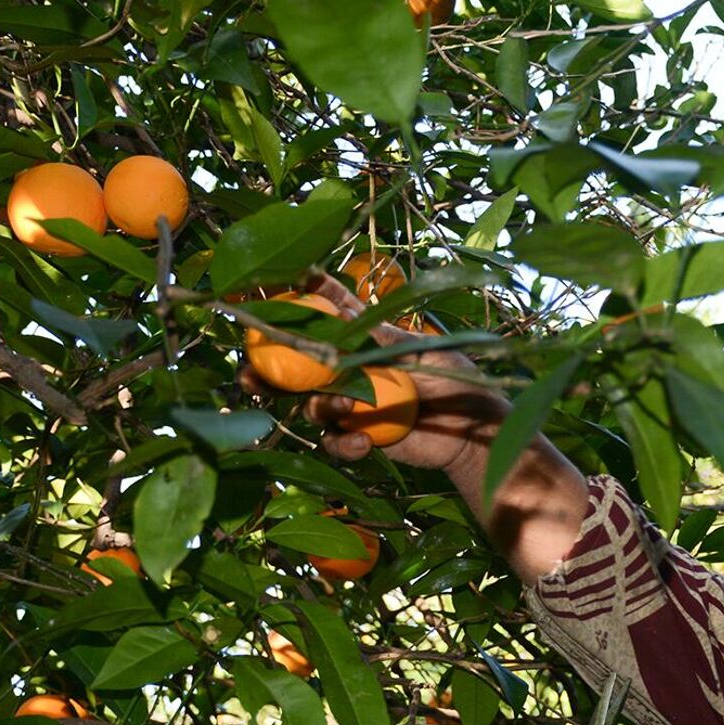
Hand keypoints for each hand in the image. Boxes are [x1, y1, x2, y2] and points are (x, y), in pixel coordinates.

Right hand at [234, 272, 510, 476]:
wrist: (474, 433)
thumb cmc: (458, 383)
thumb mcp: (424, 354)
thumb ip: (385, 342)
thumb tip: (346, 321)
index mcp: (367, 339)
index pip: (332, 313)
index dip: (310, 296)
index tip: (292, 281)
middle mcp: (351, 370)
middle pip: (298, 366)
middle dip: (267, 368)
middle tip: (248, 373)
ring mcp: (352, 406)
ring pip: (310, 405)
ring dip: (317, 406)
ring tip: (339, 408)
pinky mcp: (359, 438)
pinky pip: (334, 442)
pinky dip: (342, 443)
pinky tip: (363, 443)